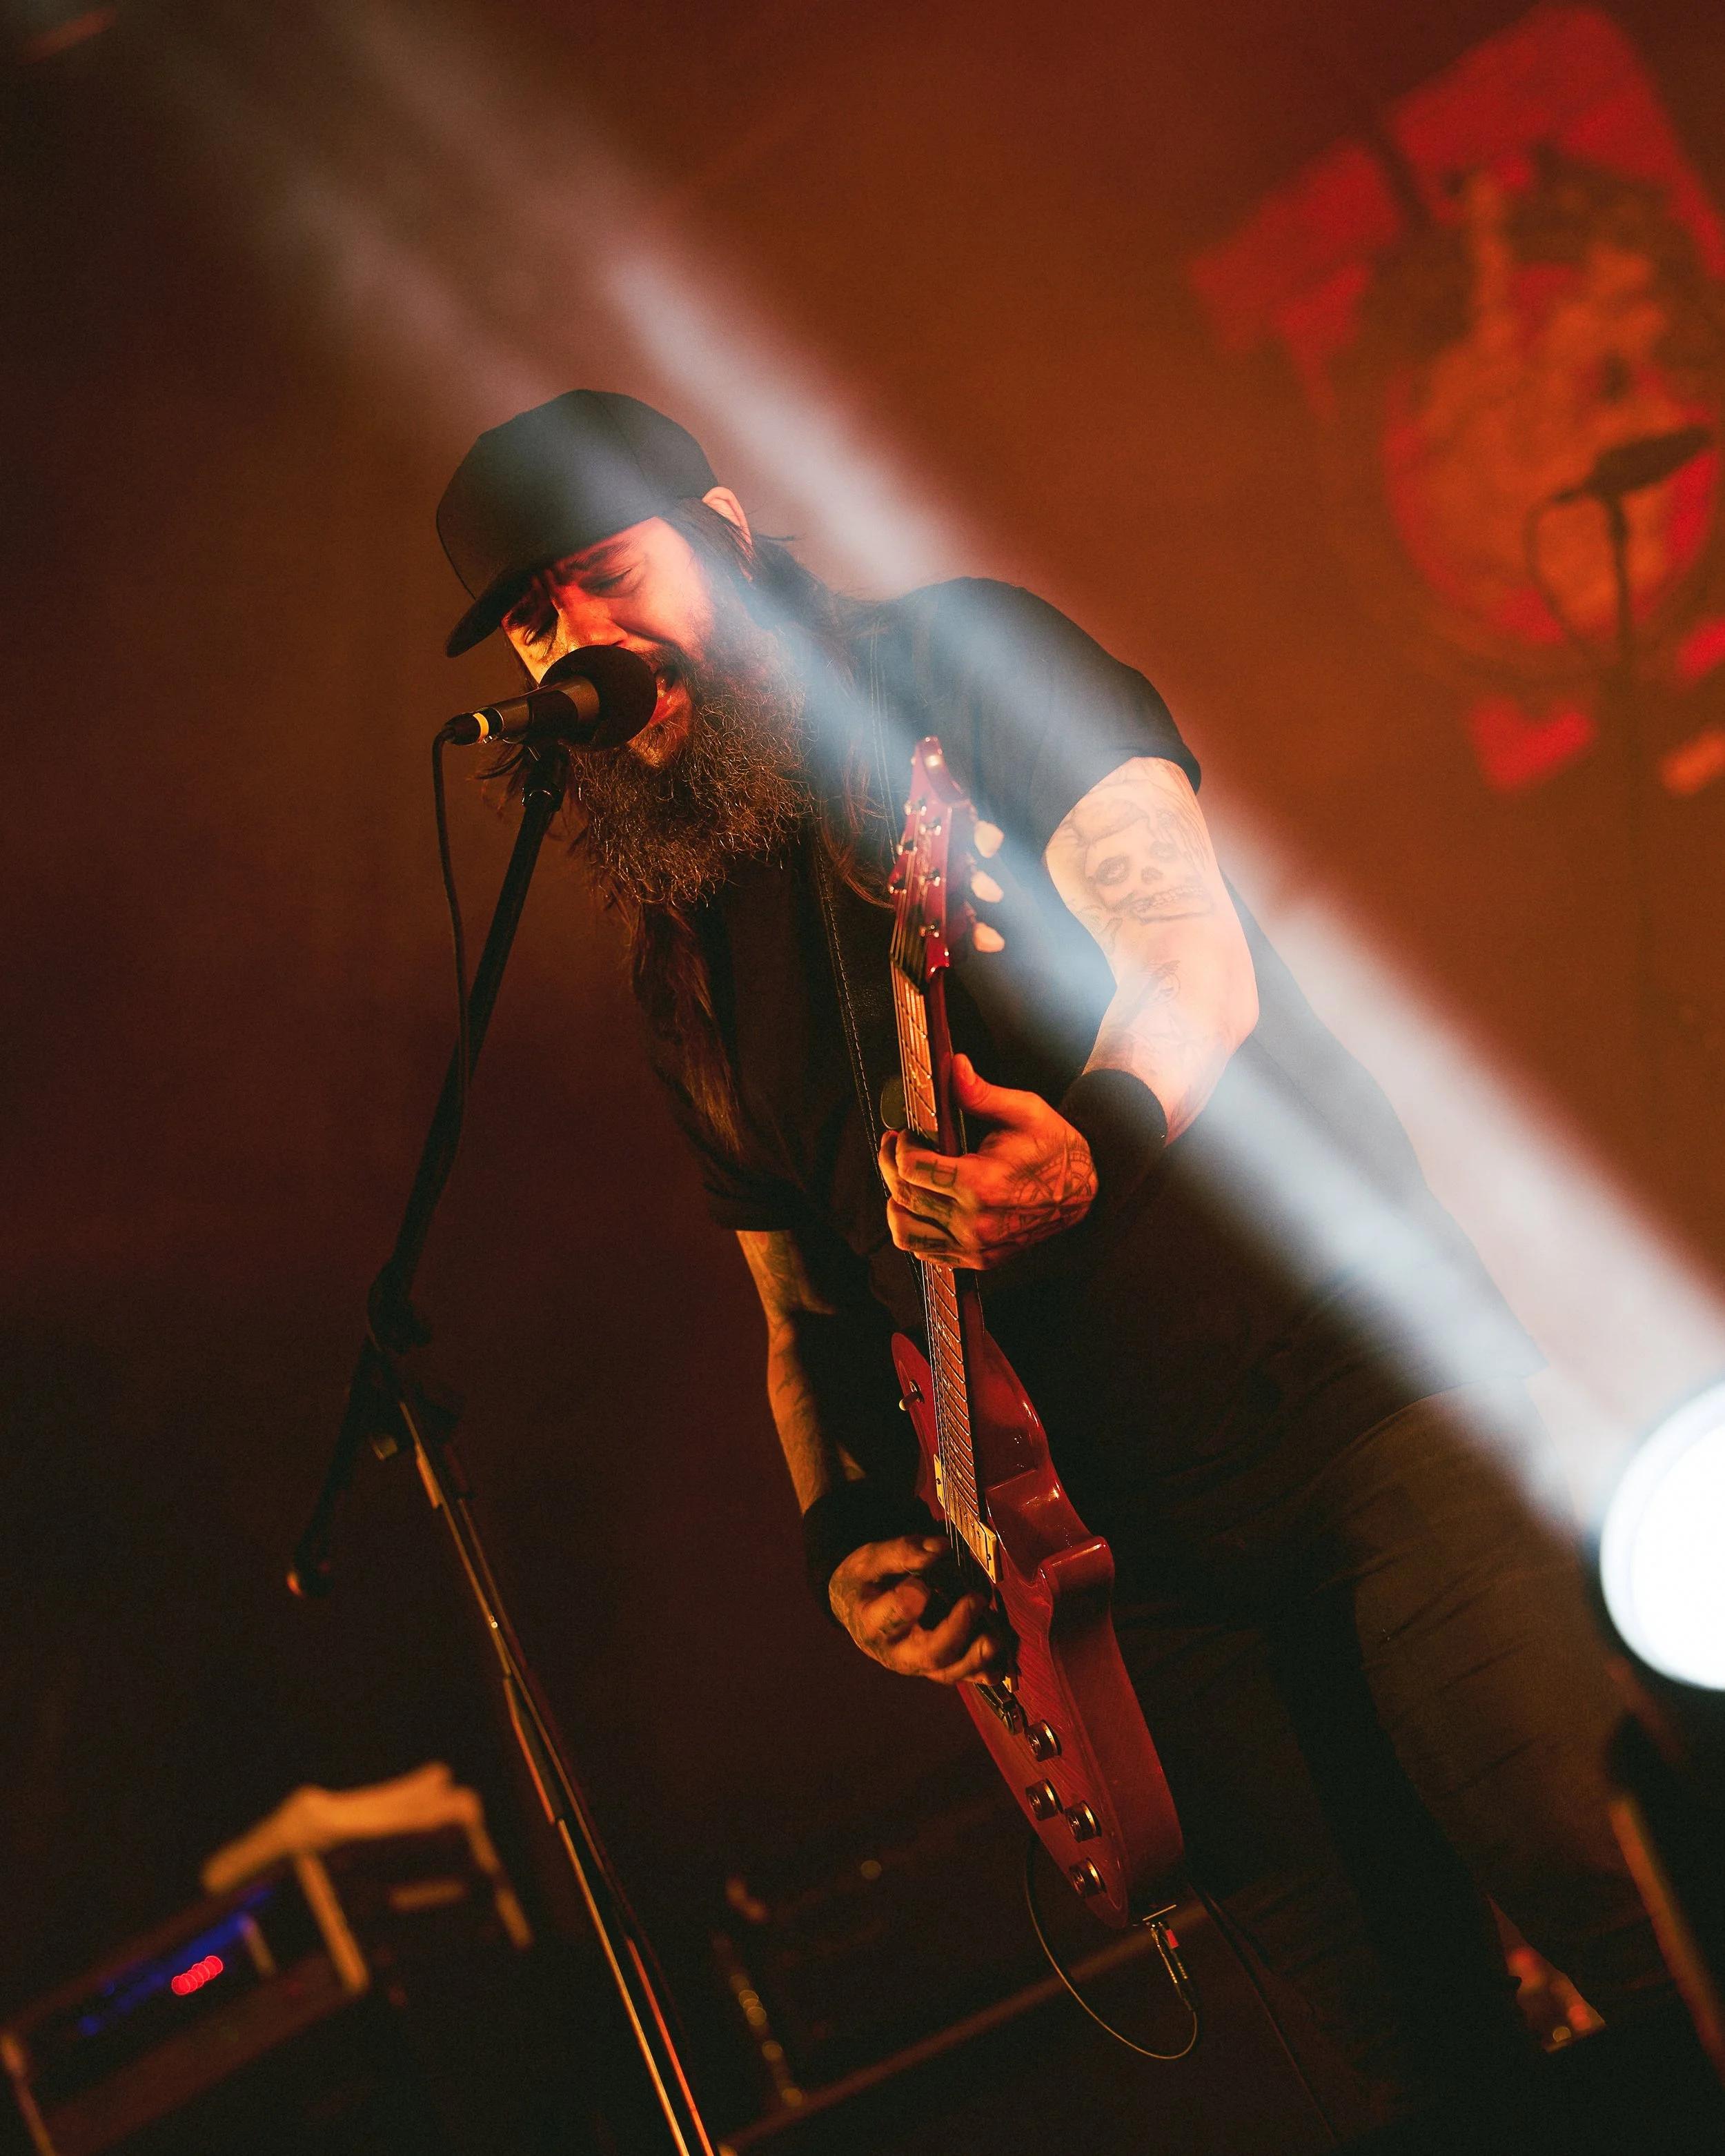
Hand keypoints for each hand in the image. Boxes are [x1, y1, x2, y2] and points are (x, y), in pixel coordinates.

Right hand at [828, 1534, 1003, 1683]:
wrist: (856, 1610)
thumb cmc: (865, 1581)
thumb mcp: (871, 1560)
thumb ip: (903, 1552)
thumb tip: (941, 1547)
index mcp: (872, 1622)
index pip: (895, 1615)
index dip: (913, 1597)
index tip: (925, 1576)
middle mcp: (894, 1652)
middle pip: (929, 1653)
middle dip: (957, 1629)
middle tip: (975, 1598)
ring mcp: (916, 1664)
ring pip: (948, 1672)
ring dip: (976, 1658)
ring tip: (995, 1638)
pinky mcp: (934, 1668)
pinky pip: (961, 1677)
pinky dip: (982, 1672)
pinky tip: (999, 1663)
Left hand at [878, 1055, 1096, 1268]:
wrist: (1085, 1192)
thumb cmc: (1055, 1148)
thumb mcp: (1025, 1111)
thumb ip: (982, 1093)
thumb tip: (955, 1066)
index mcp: (983, 1183)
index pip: (912, 1169)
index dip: (900, 1146)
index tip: (905, 1132)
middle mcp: (975, 1222)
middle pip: (904, 1196)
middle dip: (890, 1165)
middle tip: (894, 1145)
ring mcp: (976, 1246)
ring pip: (905, 1232)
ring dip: (895, 1201)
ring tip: (903, 1177)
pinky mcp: (978, 1259)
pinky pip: (926, 1252)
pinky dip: (914, 1228)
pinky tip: (921, 1204)